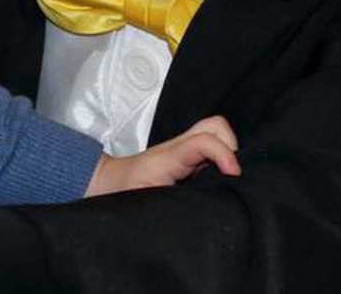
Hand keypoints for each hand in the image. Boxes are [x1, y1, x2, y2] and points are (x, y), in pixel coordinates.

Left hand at [84, 116, 240, 195]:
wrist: (107, 184)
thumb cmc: (122, 195)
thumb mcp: (144, 203)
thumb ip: (167, 204)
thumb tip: (196, 214)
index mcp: (168, 158)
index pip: (203, 140)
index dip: (224, 154)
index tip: (233, 175)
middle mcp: (178, 148)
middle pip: (214, 126)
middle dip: (230, 145)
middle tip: (232, 175)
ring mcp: (183, 150)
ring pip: (215, 133)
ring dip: (227, 150)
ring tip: (228, 177)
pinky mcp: (186, 157)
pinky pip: (211, 147)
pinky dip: (221, 158)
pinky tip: (219, 179)